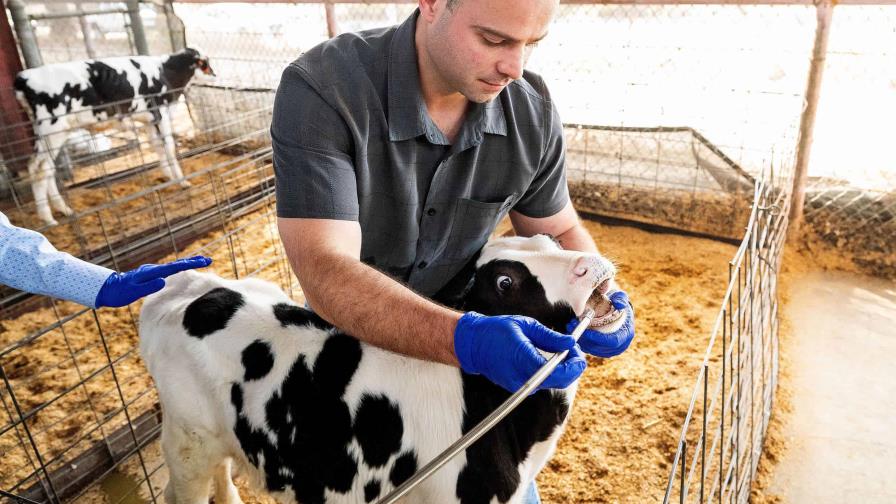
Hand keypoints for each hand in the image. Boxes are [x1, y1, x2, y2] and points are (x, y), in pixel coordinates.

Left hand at [95, 255, 211, 307]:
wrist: (107, 289)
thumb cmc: (119, 292)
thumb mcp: (133, 291)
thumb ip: (148, 287)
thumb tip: (163, 281)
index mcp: (152, 272)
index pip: (175, 267)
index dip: (191, 263)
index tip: (204, 261)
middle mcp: (153, 269)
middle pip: (177, 264)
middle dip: (193, 261)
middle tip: (208, 260)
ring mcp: (152, 271)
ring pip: (173, 266)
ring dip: (187, 264)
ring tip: (200, 262)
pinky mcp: (150, 275)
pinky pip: (168, 271)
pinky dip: (179, 268)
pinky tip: (182, 270)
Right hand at [454, 312, 586, 392]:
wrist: (472, 344)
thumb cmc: (496, 330)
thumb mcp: (525, 325)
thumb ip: (550, 336)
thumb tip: (570, 342)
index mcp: (523, 358)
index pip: (558, 372)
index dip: (574, 365)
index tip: (580, 353)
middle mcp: (521, 376)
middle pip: (559, 381)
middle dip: (572, 367)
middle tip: (574, 350)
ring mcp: (518, 385)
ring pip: (551, 383)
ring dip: (562, 370)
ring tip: (563, 351)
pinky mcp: (516, 387)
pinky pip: (541, 383)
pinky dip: (550, 372)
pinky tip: (550, 359)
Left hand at [568, 290, 634, 357]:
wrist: (614, 312)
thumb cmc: (617, 305)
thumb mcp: (620, 299)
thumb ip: (621, 299)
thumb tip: (620, 304)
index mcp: (625, 335)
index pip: (612, 341)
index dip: (598, 338)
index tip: (586, 330)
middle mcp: (618, 346)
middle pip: (599, 348)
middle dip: (584, 338)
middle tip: (572, 325)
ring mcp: (607, 350)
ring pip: (591, 349)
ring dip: (579, 339)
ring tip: (570, 325)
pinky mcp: (598, 350)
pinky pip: (587, 348)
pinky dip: (579, 340)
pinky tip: (572, 330)